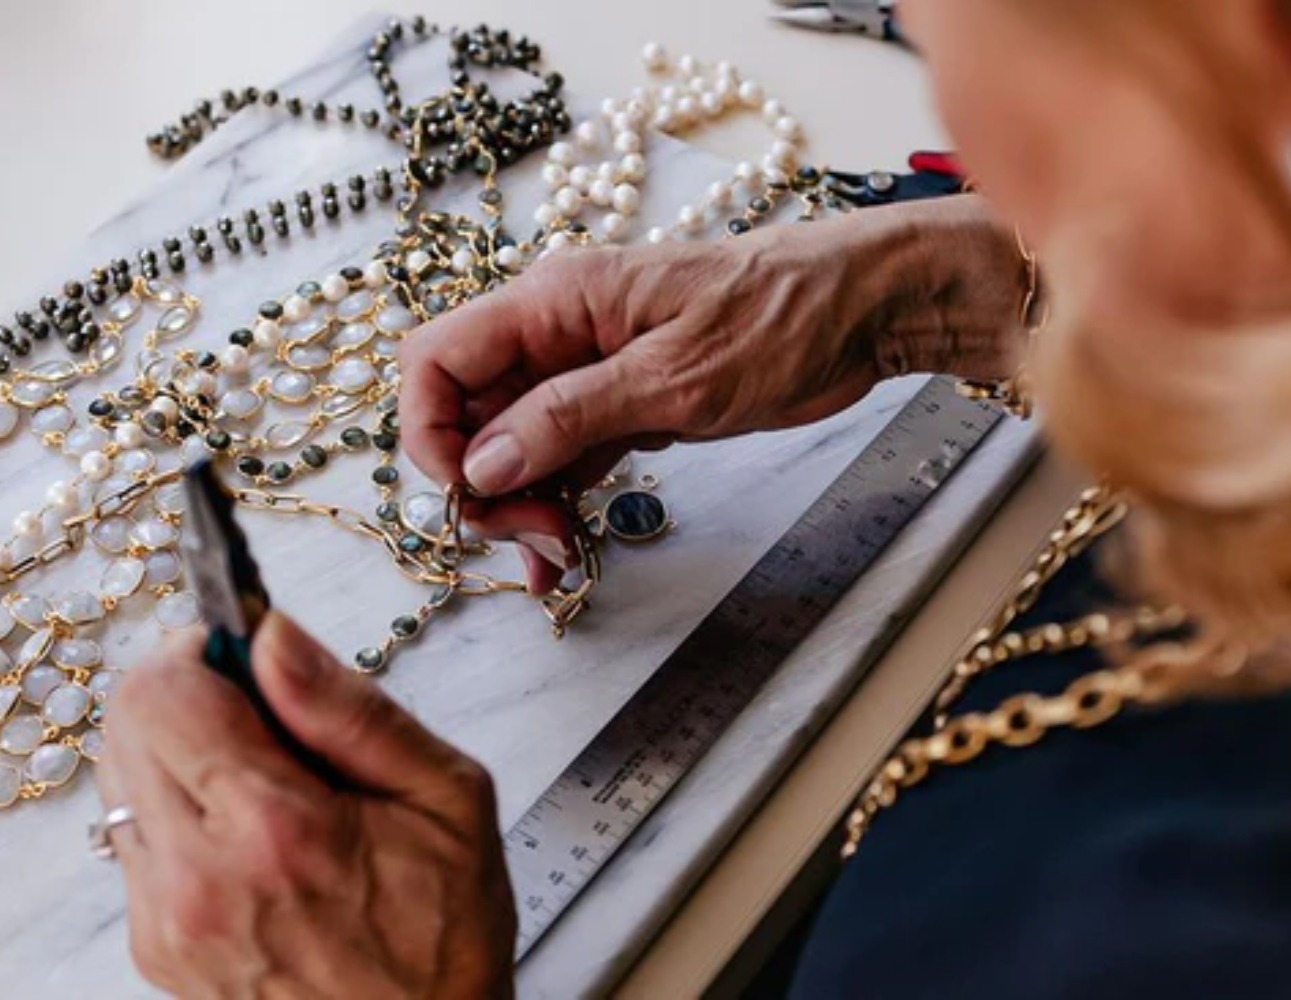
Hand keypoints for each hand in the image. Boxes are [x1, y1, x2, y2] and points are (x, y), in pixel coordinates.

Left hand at [97, 614, 514, 998]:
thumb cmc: (445, 929)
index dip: (203, 643)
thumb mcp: (446, 796)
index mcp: (275, 829)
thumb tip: (274, 635)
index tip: (249, 644)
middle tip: (264, 702)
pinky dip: (180, 801)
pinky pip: (136, 831)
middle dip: (189, 685)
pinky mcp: (156, 942)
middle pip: (127, 721)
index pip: (166, 692)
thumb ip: (349, 709)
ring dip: (180, 742)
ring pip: (121, 772)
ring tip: (265, 769)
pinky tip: (252, 824)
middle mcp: (198, 876)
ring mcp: (166, 917)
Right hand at [400, 194, 1024, 590]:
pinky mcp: (620, 402)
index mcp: (554, 301)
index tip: (471, 495)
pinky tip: (566, 548)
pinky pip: (560, 455)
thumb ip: (572, 416)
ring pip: (509, 442)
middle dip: (482, 482)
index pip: (436, 358)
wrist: (859, 312)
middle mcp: (555, 331)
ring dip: (517, 504)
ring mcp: (585, 368)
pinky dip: (554, 501)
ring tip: (557, 554)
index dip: (431, 432)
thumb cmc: (782, 319)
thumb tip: (484, 463)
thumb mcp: (677, 377)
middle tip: (538, 537)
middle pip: (466, 410)